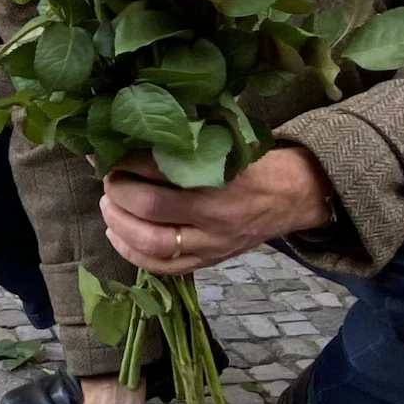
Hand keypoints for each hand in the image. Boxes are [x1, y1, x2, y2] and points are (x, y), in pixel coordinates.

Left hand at [101, 146, 334, 275]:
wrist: (295, 197)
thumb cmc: (258, 164)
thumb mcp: (231, 145)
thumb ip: (190, 145)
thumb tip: (137, 136)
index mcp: (225, 178)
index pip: (166, 170)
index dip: (132, 162)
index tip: (115, 154)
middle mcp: (218, 216)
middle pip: (153, 209)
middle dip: (121, 193)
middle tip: (108, 180)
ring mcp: (213, 244)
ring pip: (153, 244)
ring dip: (121, 225)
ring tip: (108, 207)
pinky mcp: (209, 261)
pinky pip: (164, 267)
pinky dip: (132, 253)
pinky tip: (117, 236)